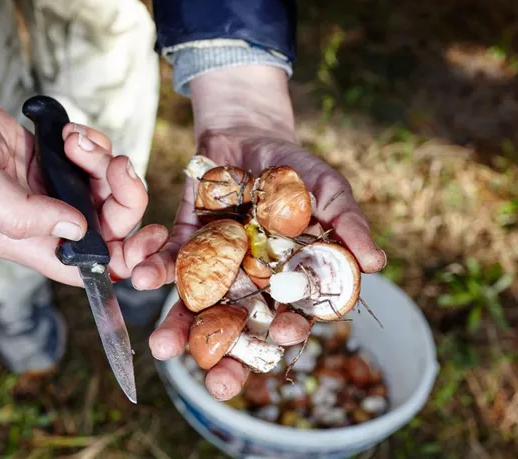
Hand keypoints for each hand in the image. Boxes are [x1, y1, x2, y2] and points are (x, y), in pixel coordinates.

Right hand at [0, 34, 166, 286]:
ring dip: (103, 161)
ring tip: (73, 140)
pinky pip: (95, 161)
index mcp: (25, 240)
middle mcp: (43, 220)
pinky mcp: (55, 163)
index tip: (148, 239)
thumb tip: (78, 230)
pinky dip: (93, 145)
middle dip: (123, 193)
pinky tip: (68, 132)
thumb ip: (23, 214)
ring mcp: (51, 190)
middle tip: (112, 164)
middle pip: (110, 224)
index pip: (86, 267)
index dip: (123, 261)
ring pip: (107, 189)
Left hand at [138, 65, 386, 399]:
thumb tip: (376, 263)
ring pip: (198, 307)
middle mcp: (250, 282)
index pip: (292, 314)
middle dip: (230, 358)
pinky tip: (141, 278)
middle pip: (241, 328)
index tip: (286, 334)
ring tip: (164, 348)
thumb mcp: (327, 189)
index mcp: (288, 278)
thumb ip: (348, 223)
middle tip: (219, 383)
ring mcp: (215, 267)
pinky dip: (154, 270)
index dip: (290, 328)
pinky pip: (168, 263)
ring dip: (180, 328)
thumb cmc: (296, 168)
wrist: (248, 134)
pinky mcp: (185, 244)